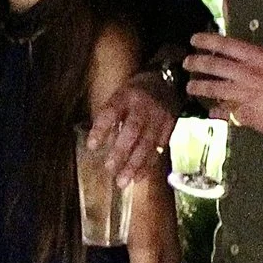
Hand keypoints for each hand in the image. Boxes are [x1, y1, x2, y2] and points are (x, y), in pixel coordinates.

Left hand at [88, 67, 180, 185]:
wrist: (168, 82)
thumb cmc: (135, 93)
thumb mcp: (118, 96)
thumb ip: (109, 117)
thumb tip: (96, 145)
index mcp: (126, 96)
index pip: (111, 112)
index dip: (101, 128)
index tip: (91, 146)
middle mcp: (144, 106)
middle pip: (133, 130)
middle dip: (121, 151)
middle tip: (110, 169)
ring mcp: (160, 117)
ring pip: (148, 143)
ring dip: (135, 164)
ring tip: (123, 181)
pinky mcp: (170, 127)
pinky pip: (160, 148)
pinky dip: (149, 164)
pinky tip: (139, 177)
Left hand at [186, 32, 262, 142]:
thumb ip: (258, 59)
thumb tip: (239, 56)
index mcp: (257, 57)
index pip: (224, 44)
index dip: (205, 41)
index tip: (194, 39)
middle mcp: (246, 73)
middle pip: (211, 65)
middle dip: (194, 63)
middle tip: (187, 63)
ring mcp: (242, 94)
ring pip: (211, 89)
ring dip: (197, 87)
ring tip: (190, 87)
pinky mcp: (243, 114)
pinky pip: (224, 112)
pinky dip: (216, 112)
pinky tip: (211, 113)